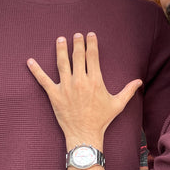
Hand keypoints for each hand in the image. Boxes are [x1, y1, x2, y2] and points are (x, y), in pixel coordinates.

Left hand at [27, 33, 141, 147]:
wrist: (85, 134)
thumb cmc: (102, 120)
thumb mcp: (118, 104)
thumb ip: (128, 90)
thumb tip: (139, 81)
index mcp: (95, 81)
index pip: (93, 57)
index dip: (91, 44)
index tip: (90, 35)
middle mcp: (80, 81)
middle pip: (78, 56)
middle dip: (77, 43)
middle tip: (76, 35)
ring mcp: (66, 87)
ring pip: (62, 63)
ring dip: (60, 49)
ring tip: (60, 40)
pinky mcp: (54, 95)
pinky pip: (43, 80)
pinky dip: (36, 70)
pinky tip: (30, 61)